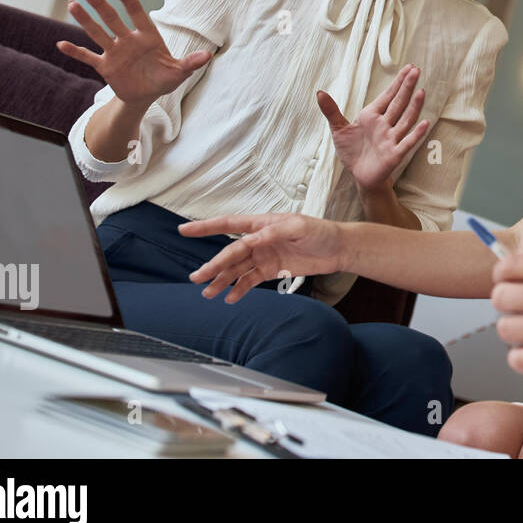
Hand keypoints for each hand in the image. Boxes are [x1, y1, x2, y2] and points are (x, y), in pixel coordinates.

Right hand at [57, 0, 210, 104]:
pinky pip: (88, 57)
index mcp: (148, 37)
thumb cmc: (164, 78)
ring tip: (72, 5)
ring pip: (98, 33)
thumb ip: (190, 63)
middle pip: (112, 19)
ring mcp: (115, 52)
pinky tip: (61, 44)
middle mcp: (128, 40)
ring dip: (85, 20)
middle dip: (100, 4)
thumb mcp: (179, 72)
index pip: (137, 14)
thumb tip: (206, 56)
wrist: (147, 95)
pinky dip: (75, 52)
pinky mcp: (105, 66)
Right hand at [178, 213, 347, 302]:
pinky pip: (250, 280)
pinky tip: (228, 298)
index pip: (229, 225)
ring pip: (237, 269)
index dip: (206, 227)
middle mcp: (259, 240)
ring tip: (207, 293)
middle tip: (197, 278)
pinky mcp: (272, 270)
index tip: (184, 230)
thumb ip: (274, 232)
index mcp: (262, 224)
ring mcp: (264, 256)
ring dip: (222, 280)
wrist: (338, 248)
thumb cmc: (320, 231)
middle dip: (213, 265)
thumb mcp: (299, 227)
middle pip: (230, 253)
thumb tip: (252, 239)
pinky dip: (239, 289)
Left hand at [316, 64, 429, 188]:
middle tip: (416, 70)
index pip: (387, 96)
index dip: (397, 82)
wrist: (359, 176)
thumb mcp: (338, 129)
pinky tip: (425, 123)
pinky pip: (407, 143)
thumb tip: (319, 92)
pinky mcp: (394, 154)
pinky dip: (416, 134)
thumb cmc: (352, 151)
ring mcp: (391, 139)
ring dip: (413, 107)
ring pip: (405, 120)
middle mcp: (384, 125)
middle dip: (406, 87)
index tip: (408, 67)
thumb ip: (331, 111)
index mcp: (372, 116)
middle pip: (398, 103)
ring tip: (421, 91)